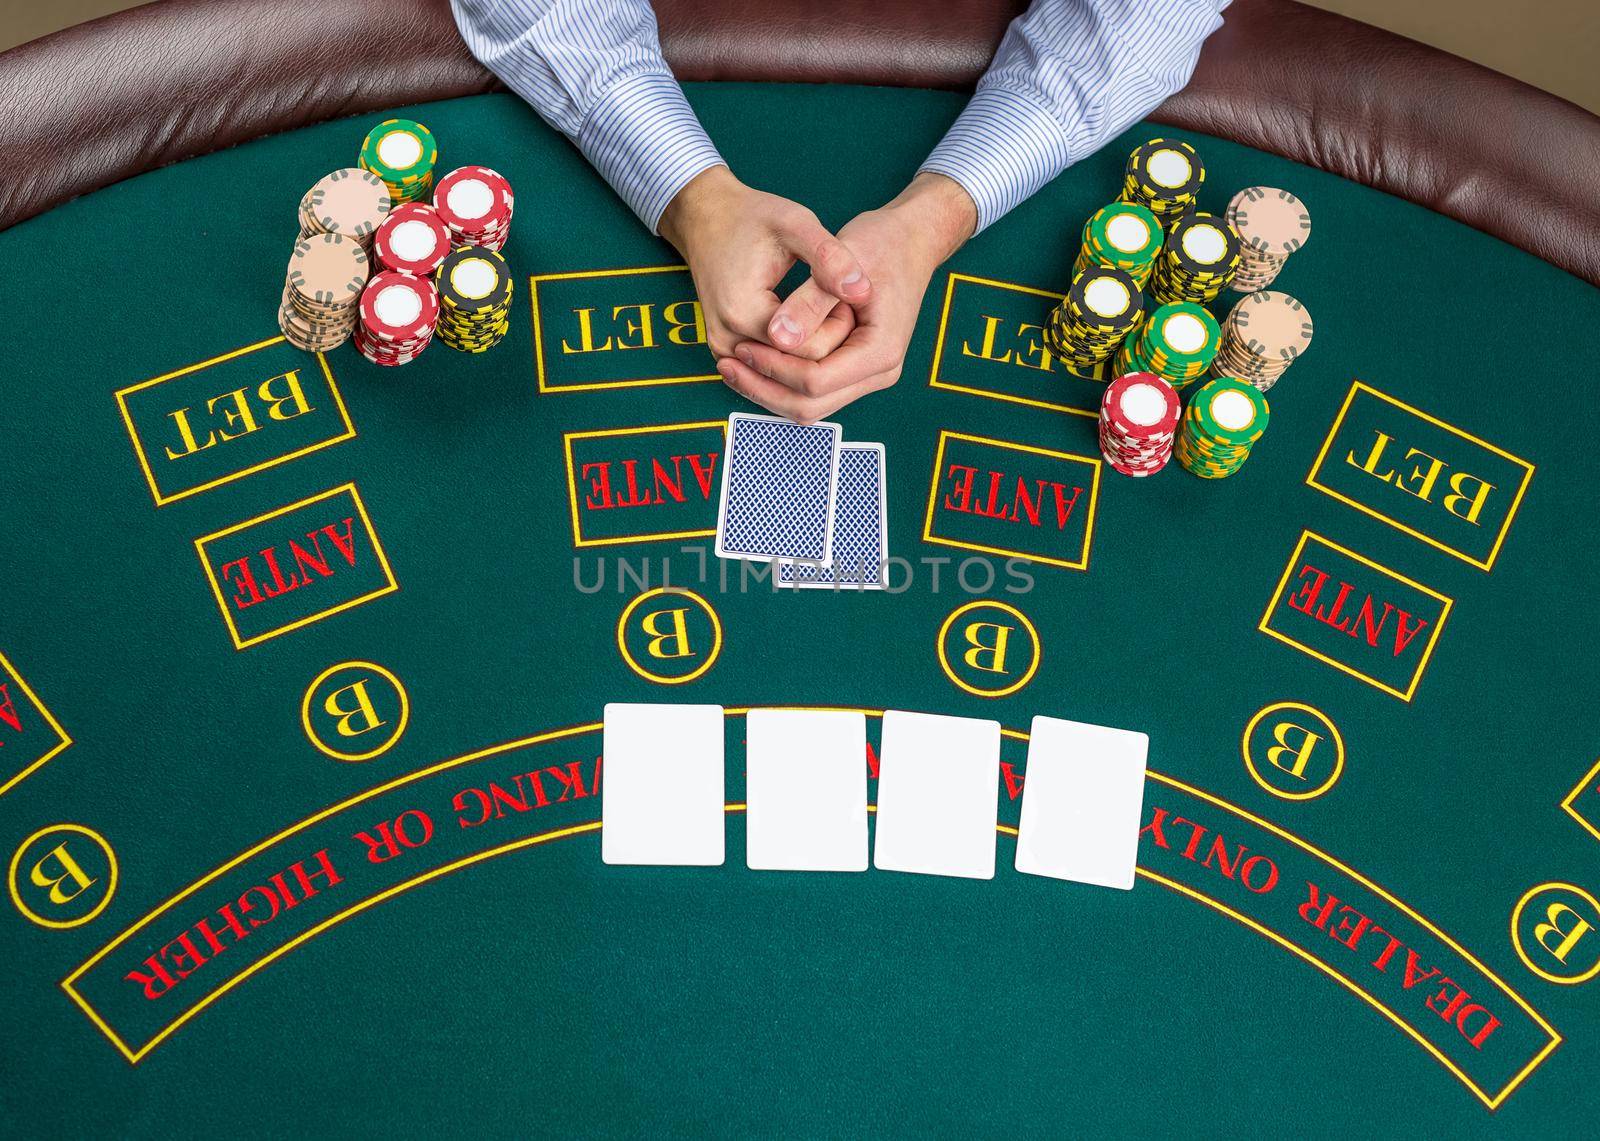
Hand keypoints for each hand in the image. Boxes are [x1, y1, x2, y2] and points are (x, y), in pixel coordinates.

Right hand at [658, 165, 870, 361]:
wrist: (706, 218)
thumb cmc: (752, 218)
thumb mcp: (795, 225)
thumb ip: (830, 258)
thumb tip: (863, 292)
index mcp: (743, 312)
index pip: (809, 349)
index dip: (839, 326)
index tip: (848, 296)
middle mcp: (728, 340)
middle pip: (797, 366)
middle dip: (828, 340)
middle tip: (840, 303)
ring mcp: (724, 350)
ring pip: (786, 371)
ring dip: (812, 348)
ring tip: (823, 309)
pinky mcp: (726, 352)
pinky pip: (771, 366)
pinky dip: (795, 352)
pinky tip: (808, 322)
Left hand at [716, 172, 976, 422]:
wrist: (910, 239)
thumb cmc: (881, 243)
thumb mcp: (844, 262)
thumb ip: (811, 302)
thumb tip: (777, 337)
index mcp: (880, 351)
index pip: (816, 381)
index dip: (773, 368)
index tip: (740, 346)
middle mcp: (879, 372)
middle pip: (811, 405)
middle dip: (765, 388)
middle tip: (727, 363)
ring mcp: (868, 374)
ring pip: (810, 406)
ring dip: (769, 390)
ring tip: (733, 363)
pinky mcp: (855, 368)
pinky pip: (814, 391)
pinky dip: (782, 381)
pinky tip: (753, 360)